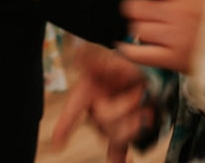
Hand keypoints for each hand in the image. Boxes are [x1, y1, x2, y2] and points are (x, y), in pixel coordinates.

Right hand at [50, 41, 154, 162]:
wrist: (139, 77)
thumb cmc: (119, 69)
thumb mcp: (109, 62)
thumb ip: (94, 60)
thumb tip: (79, 53)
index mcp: (85, 95)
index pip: (73, 110)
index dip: (64, 127)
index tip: (58, 144)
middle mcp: (94, 113)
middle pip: (104, 122)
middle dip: (125, 106)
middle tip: (139, 92)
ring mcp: (107, 127)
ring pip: (117, 136)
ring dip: (136, 123)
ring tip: (147, 108)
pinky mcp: (122, 137)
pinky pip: (116, 151)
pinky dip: (118, 159)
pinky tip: (126, 162)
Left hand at [91, 0, 204, 72]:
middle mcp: (177, 12)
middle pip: (132, 8)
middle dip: (138, 13)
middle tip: (154, 19)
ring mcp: (175, 36)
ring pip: (135, 30)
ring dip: (141, 33)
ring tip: (161, 36)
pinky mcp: (173, 59)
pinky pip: (137, 54)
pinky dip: (129, 52)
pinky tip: (131, 50)